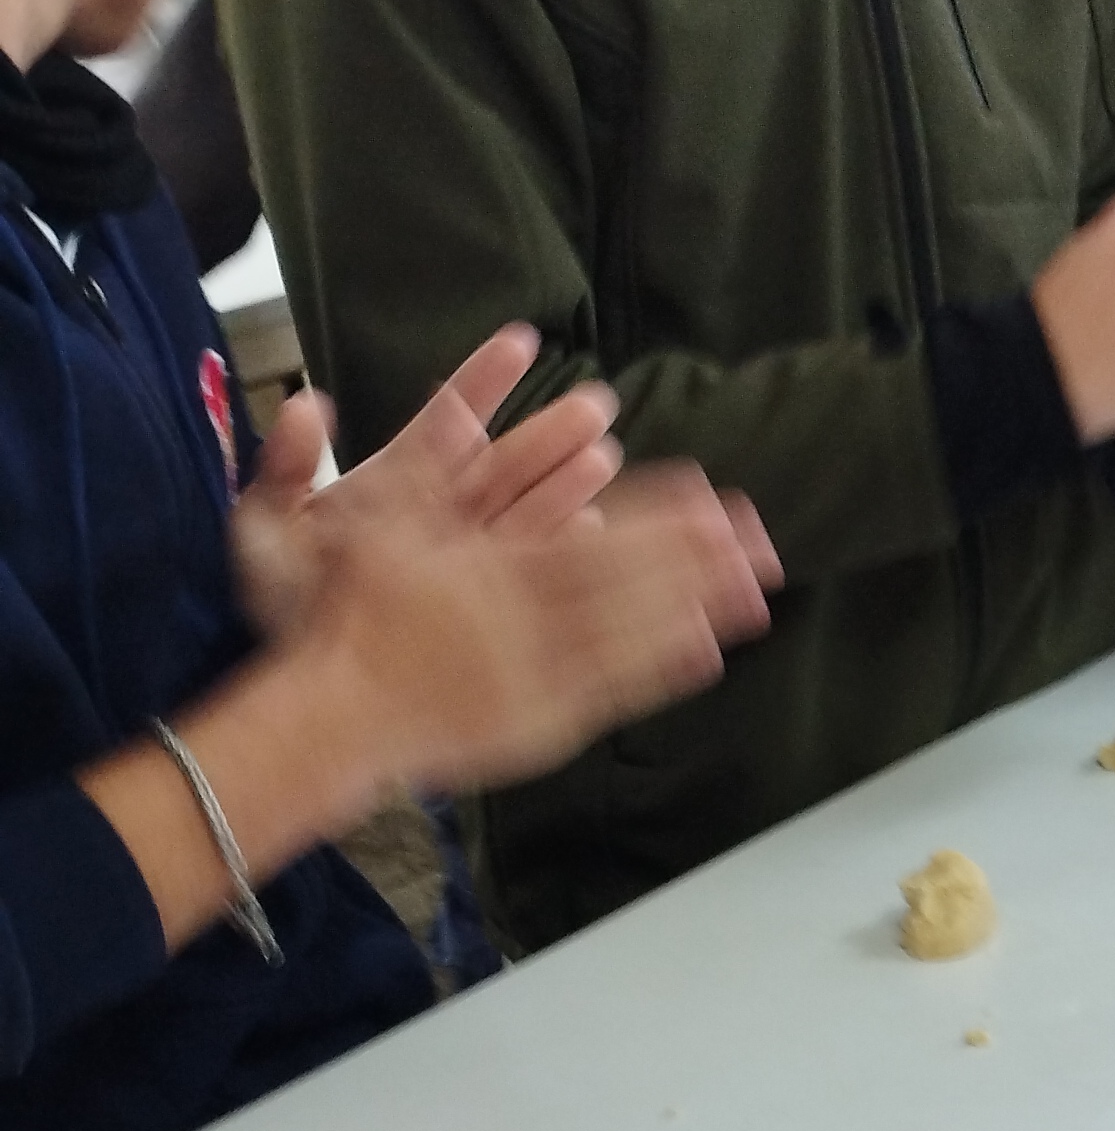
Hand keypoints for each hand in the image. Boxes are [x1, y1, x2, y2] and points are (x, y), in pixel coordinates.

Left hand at [232, 328, 624, 640]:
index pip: (444, 427)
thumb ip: (287, 468)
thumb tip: (303, 406)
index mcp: (394, 491)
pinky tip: (598, 527)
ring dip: (568, 483)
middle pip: (504, 466)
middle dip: (549, 433)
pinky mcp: (490, 605)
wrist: (309, 683)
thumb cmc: (295, 609)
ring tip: (606, 454)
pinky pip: (534, 570)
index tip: (522, 343)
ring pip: (529, 512)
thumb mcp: (270, 533)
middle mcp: (441, 520)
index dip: (482, 383)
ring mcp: (469, 563)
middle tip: (597, 403)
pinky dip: (566, 547)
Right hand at [304, 462, 779, 796]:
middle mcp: (523, 622)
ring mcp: (536, 674)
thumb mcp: (374, 525)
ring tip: (755, 589)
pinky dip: (659, 669)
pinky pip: (611, 690)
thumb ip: (421, 466)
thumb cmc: (348, 614)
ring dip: (696, 611)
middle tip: (762, 539)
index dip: (657, 520)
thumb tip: (447, 411)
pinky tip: (706, 650)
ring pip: (629, 637)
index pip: (593, 538)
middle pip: (627, 585)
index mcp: (491, 569)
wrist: (337, 715)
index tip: (709, 500)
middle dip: (697, 562)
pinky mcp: (540, 719)